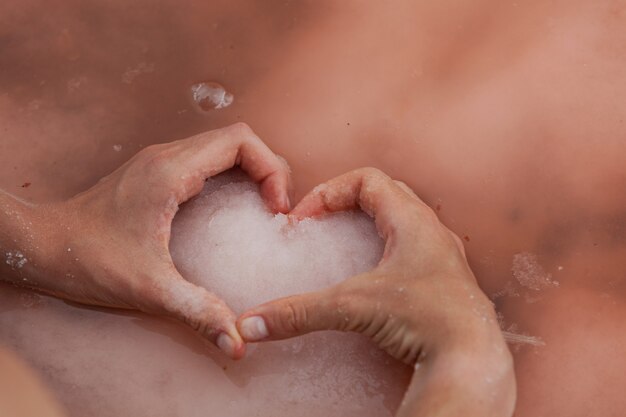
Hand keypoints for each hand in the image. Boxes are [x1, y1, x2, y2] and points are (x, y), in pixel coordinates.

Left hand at [2, 123, 290, 358]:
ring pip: (223, 146)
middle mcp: (168, 156)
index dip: (271, 168)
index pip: (240, 141)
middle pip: (238, 140)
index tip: (276, 207)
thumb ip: (197, 311)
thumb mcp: (149, 288)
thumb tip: (239, 342)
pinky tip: (232, 211)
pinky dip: (232, 176)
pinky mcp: (156, 172)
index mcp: (171, 171)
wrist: (42, 246)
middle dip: (268, 169)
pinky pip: (207, 160)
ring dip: (251, 170)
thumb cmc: (89, 261)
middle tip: (276, 210)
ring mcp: (160, 161)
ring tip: (263, 208)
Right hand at [237, 168, 514, 415]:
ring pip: (403, 221)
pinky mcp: (443, 281)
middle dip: (348, 202)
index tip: (306, 218)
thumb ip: (300, 312)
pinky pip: (412, 250)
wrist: (471, 360)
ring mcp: (442, 256)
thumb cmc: (426, 321)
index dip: (330, 191)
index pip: (367, 179)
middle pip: (385, 194)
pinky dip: (386, 252)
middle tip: (322, 223)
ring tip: (344, 244)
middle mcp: (431, 232)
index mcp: (413, 221)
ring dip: (370, 225)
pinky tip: (373, 276)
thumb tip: (251, 323)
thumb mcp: (354, 307)